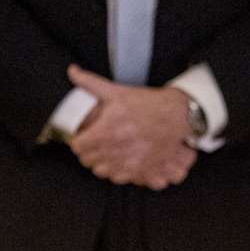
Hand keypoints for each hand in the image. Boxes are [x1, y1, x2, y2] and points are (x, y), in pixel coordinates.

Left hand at [66, 65, 197, 187]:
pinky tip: (116, 161)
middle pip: (88, 160)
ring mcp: (130, 161)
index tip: (80, 137)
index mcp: (108, 130)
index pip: (79, 146)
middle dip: (86, 152)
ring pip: (101, 171)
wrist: (177, 115)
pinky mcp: (142, 170)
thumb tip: (73, 72)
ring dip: (99, 163)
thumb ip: (90, 83)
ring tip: (102, 153)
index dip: (76, 141)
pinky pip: (119, 178)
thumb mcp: (116, 91)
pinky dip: (114, 172)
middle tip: (90, 144)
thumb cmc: (147, 104)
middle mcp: (117, 148)